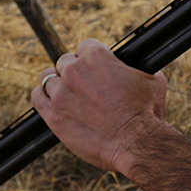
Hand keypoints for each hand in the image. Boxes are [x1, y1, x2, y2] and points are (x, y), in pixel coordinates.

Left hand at [31, 38, 167, 175]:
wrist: (137, 143)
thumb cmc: (147, 112)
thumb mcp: (152, 79)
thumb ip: (136, 67)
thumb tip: (135, 67)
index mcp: (97, 56)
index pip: (85, 46)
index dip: (91, 58)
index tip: (95, 68)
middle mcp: (74, 70)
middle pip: (65, 62)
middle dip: (75, 72)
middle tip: (86, 86)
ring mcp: (61, 93)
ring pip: (48, 78)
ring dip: (58, 84)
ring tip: (68, 94)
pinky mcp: (52, 115)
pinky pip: (37, 97)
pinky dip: (42, 96)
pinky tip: (50, 100)